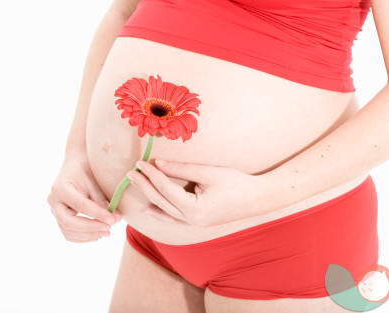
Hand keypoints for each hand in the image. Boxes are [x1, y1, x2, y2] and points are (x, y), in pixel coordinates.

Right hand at [47, 154, 121, 241]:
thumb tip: (116, 219)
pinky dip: (83, 237)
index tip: (113, 220)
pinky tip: (97, 235)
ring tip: (107, 232)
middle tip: (110, 228)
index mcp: (60, 188)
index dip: (97, 214)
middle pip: (69, 222)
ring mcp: (54, 210)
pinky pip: (68, 233)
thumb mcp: (95, 181)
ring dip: (88, 236)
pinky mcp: (59, 217)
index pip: (80, 205)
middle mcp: (53, 201)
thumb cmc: (87, 170)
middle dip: (91, 228)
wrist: (76, 164)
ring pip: (67, 231)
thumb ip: (103, 200)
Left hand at [127, 159, 268, 226]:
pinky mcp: (198, 222)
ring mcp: (194, 224)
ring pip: (164, 211)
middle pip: (160, 201)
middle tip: (131, 173)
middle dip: (145, 186)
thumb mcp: (208, 173)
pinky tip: (150, 208)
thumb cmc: (236, 183)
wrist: (257, 199)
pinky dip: (161, 211)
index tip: (140, 163)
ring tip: (136, 186)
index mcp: (193, 209)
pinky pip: (173, 218)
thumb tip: (159, 164)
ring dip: (149, 198)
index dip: (151, 175)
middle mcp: (190, 220)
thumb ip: (182, 169)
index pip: (165, 189)